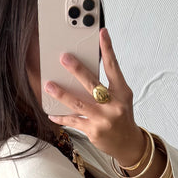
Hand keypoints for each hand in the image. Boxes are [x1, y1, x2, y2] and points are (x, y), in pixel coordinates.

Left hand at [44, 27, 144, 166]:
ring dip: (62, 94)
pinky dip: (61, 117)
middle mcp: (113, 105)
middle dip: (77, 70)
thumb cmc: (122, 117)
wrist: (128, 144)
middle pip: (93, 84)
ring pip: (79, 103)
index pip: (114, 67)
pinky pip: (73, 122)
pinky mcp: (93, 131)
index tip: (102, 33)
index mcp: (122, 92)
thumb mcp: (121, 98)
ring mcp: (103, 119)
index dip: (108, 49)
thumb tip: (84, 70)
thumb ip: (107, 85)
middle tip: (64, 58)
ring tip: (49, 85)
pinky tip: (51, 113)